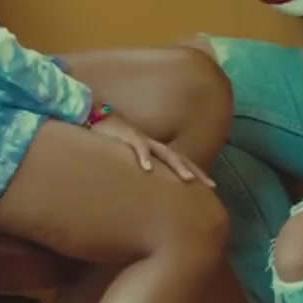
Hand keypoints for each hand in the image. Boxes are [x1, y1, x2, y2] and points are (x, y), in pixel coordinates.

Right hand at [91, 113, 215, 185]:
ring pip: (165, 153)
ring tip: (189, 179)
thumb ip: (137, 166)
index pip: (179, 161)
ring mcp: (141, 139)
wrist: (92, 115)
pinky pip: (138, 146)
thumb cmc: (109, 138)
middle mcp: (152, 144)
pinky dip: (144, 157)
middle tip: (211, 186)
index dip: (195, 172)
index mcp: (153, 148)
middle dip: (196, 171)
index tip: (210, 187)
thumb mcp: (126, 154)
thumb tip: (147, 185)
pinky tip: (148, 169)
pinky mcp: (127, 135)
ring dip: (177, 166)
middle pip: (179, 158)